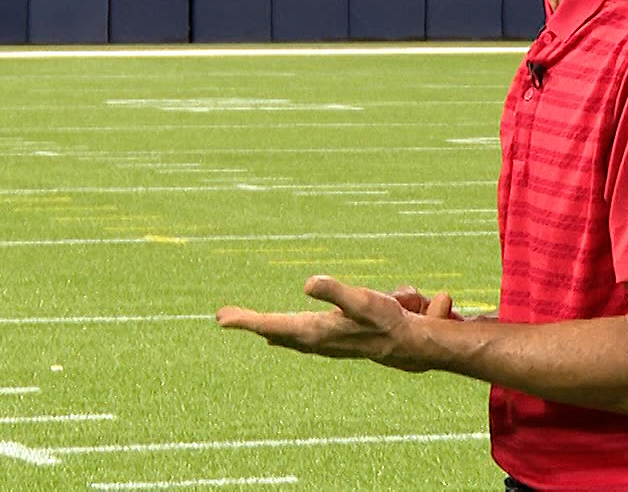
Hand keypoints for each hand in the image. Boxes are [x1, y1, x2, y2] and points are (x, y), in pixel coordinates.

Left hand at [216, 275, 456, 372]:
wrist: (406, 344)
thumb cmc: (385, 321)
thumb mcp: (361, 300)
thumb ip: (334, 292)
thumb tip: (307, 284)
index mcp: (312, 332)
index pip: (270, 325)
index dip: (245, 321)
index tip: (221, 318)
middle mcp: (312, 340)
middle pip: (271, 330)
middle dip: (247, 323)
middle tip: (222, 318)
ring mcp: (320, 343)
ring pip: (283, 335)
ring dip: (262, 328)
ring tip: (242, 322)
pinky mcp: (329, 341)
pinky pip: (296, 337)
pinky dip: (281, 333)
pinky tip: (277, 336)